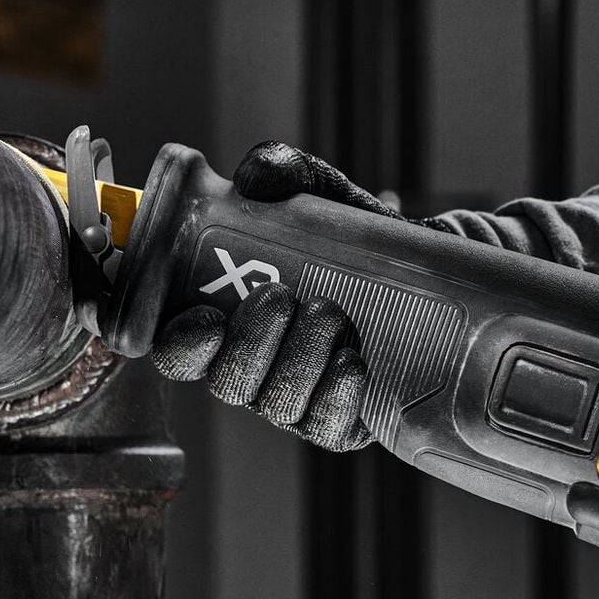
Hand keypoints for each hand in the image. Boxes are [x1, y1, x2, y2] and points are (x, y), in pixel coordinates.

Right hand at [147, 141, 398, 451]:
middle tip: (282, 298)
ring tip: (331, 315)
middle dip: (250, 343)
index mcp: (224, 318)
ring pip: (276, 402)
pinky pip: (326, 426)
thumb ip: (283, 172)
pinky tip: (351, 363)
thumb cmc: (349, 239)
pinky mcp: (338, 422)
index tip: (203, 317)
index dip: (176, 343)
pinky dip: (336, 395)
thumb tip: (257, 178)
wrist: (425, 274)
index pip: (173, 347)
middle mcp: (251, 365)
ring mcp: (293, 399)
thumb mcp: (318, 195)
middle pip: (224, 380)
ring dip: (299, 360)